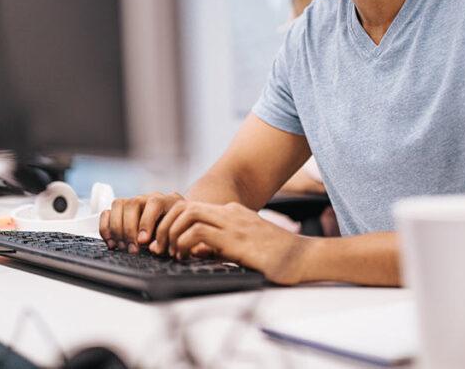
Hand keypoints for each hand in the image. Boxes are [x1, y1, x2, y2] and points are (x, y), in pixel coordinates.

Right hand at [99, 191, 183, 253]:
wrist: (174, 226)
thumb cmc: (176, 232)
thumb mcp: (177, 236)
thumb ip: (168, 240)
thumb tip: (153, 248)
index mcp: (167, 201)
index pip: (154, 203)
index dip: (147, 222)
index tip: (143, 241)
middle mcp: (148, 198)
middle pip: (133, 203)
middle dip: (129, 229)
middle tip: (132, 249)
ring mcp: (133, 202)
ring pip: (118, 205)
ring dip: (117, 228)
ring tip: (122, 246)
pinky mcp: (120, 211)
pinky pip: (107, 212)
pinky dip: (105, 228)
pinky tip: (111, 242)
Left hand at [152, 201, 308, 284]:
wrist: (304, 258)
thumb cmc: (278, 257)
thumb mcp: (243, 247)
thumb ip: (220, 245)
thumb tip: (194, 251)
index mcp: (233, 213)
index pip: (192, 208)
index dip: (173, 223)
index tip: (166, 242)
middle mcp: (231, 213)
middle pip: (185, 206)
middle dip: (166, 225)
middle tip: (160, 246)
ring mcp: (233, 224)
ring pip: (187, 214)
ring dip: (171, 233)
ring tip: (169, 252)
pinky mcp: (235, 239)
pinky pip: (198, 232)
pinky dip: (183, 243)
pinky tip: (184, 256)